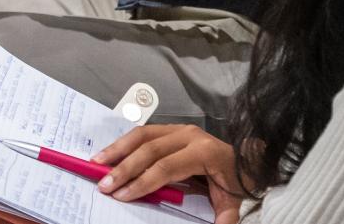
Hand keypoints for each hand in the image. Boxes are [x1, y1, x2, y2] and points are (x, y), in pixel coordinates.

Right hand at [94, 126, 243, 223]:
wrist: (246, 160)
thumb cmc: (235, 180)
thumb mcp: (232, 201)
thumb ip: (226, 218)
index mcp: (203, 152)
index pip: (165, 167)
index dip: (142, 181)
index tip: (122, 195)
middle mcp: (189, 135)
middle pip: (149, 149)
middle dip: (124, 168)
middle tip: (104, 185)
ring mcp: (179, 129)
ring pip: (142, 135)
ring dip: (117, 150)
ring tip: (97, 164)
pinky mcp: (172, 129)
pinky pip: (143, 133)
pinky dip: (124, 143)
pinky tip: (110, 154)